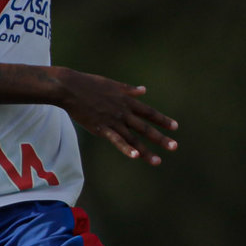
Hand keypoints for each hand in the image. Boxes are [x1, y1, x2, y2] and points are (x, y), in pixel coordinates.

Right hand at [52, 69, 179, 164]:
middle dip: (161, 138)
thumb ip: (129, 90)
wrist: (70, 88)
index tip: (175, 127)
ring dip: (145, 150)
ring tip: (158, 161)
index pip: (149, 112)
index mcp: (127, 101)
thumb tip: (144, 90)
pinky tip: (135, 156)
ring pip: (133, 138)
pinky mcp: (101, 128)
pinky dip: (125, 148)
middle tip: (175, 147)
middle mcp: (123, 112)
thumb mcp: (113, 84)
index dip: (162, 120)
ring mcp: (113, 121)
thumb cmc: (90, 84)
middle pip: (145, 127)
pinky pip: (116, 140)